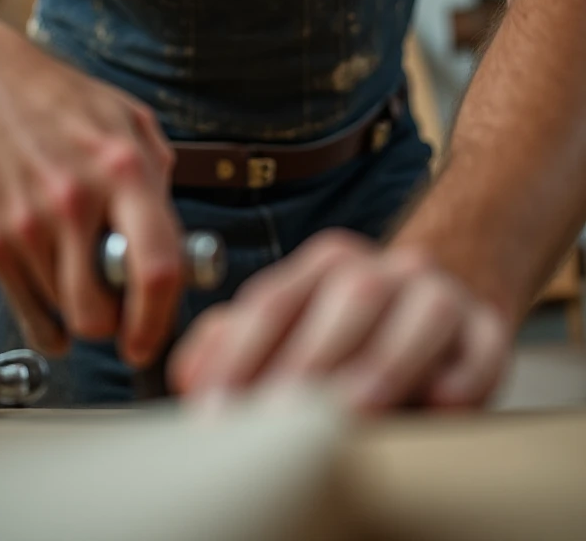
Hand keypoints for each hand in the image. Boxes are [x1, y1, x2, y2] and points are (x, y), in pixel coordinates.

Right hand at [0, 6, 181, 364]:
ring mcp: (28, 225)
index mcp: (122, 170)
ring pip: (64, 313)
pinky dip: (47, 317)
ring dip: (80, 306)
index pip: (157, 268)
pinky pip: (27, 311)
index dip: (161, 317)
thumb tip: (177, 237)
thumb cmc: (59, 99)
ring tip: (82, 265)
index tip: (154, 336)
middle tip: (120, 303)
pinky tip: (56, 291)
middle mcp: (74, 201)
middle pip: (99, 311)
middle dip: (116, 322)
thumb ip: (160, 178)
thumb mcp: (131, 119)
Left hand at [170, 230, 510, 412]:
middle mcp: (382, 269)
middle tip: (281, 412)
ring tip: (354, 409)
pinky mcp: (488, 328)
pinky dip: (465, 376)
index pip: (274, 300)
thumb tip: (188, 375)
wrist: (445, 294)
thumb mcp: (292, 321)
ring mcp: (439, 294)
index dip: (240, 353)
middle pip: (348, 299)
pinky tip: (443, 404)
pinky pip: (484, 346)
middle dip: (311, 356)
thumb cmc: (353, 323)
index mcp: (324, 264)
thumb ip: (235, 341)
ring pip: (419, 314)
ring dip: (386, 361)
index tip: (215, 406)